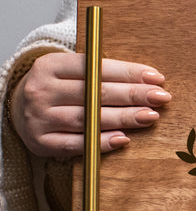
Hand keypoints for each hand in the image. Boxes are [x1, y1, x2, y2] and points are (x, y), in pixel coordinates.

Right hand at [10, 51, 170, 157]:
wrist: (21, 110)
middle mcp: (42, 90)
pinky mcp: (42, 141)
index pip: (95, 68)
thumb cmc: (60, 89)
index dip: (129, 73)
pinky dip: (101, 142)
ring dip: (123, 118)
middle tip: (160, 98)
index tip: (157, 78)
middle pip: (94, 93)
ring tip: (150, 116)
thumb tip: (151, 80)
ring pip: (89, 118)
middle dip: (132, 95)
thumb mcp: (74, 72)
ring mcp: (39, 117)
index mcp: (51, 65)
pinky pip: (77, 145)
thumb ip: (104, 73)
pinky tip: (123, 139)